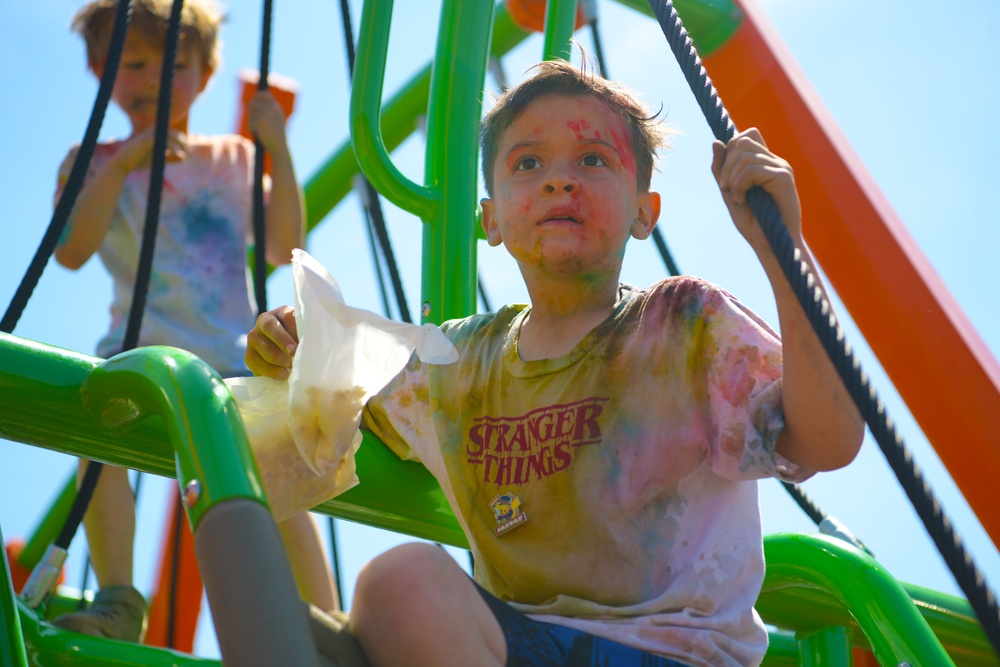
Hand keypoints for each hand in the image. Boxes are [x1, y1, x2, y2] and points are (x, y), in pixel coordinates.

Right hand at [113, 127, 187, 173]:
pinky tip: (177, 153)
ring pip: (171, 136)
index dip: (183, 141)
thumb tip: (184, 156)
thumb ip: (170, 157)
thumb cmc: (140, 161)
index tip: (186, 151)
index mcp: (155, 134)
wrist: (123, 163)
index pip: (174, 133)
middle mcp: (153, 132)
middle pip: (175, 133)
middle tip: (188, 153)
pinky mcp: (148, 140)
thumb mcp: (159, 159)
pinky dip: (174, 148)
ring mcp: (150, 135)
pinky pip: (165, 141)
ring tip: (185, 154)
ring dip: (181, 144)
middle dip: (183, 143)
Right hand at [245, 305, 298, 379]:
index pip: (287, 316)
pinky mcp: (249, 355)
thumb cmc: (300, 345)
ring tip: (291, 366)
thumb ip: (305, 336)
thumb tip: (309, 345)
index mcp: (282, 313)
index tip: (300, 342)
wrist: (285, 361)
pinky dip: (272, 371)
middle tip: (293, 354)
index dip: (294, 329)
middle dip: (283, 341)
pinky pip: (257, 363)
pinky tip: (283, 374)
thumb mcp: (304, 336)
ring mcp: (254, 337)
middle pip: (270, 327)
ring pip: (265, 348)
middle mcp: (264, 321)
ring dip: (280, 360)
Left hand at [247, 90, 288, 153]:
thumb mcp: (275, 120)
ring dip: (251, 121)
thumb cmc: (276, 135)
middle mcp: (272, 108)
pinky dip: (251, 128)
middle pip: (253, 103)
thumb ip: (268, 110)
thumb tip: (253, 101)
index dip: (257, 96)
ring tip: (258, 129)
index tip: (253, 100)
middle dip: (251, 112)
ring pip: (251, 113)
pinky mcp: (260, 121)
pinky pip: (250, 122)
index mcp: (276, 107)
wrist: (279, 146)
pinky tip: (258, 134)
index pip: (264, 94)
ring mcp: (266, 113)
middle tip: (253, 120)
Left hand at [711, 128, 801, 252]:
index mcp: (764, 162)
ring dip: (732, 178)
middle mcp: (774, 161)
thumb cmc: (753, 223)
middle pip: (742, 141)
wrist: (770, 245)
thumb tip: (715, 142)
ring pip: (745, 155)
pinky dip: (740, 185)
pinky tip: (742, 201)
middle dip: (726, 165)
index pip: (746, 136)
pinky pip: (753, 170)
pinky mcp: (783, 177)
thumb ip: (721, 170)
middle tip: (726, 189)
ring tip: (736, 198)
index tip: (725, 179)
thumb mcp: (729, 192)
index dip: (729, 151)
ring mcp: (781, 168)